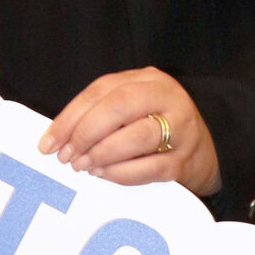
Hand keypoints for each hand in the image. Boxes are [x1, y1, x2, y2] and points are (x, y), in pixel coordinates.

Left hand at [38, 68, 221, 197]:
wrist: (206, 149)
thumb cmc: (156, 125)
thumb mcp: (133, 106)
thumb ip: (100, 112)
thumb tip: (58, 138)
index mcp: (149, 80)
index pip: (102, 90)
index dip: (70, 117)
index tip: (48, 142)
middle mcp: (168, 98)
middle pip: (118, 107)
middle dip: (85, 133)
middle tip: (67, 155)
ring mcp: (181, 129)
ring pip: (136, 137)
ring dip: (101, 154)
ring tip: (83, 165)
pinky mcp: (184, 161)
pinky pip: (149, 168)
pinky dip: (120, 173)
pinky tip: (104, 175)